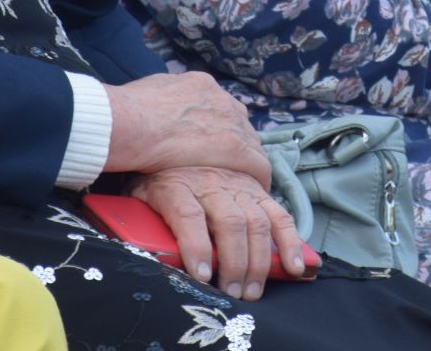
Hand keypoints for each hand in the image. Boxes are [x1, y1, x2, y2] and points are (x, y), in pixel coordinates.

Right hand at [104, 73, 270, 187]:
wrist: (130, 122)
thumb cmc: (128, 111)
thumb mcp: (148, 91)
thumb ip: (163, 97)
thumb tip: (159, 104)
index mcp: (200, 85)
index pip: (220, 108)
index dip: (219, 129)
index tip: (215, 143)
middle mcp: (220, 99)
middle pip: (239, 125)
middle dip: (236, 144)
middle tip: (229, 165)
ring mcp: (230, 122)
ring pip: (251, 144)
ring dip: (247, 162)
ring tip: (243, 182)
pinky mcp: (234, 148)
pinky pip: (258, 164)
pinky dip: (257, 177)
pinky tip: (254, 190)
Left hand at [131, 166, 306, 300]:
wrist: (176, 137)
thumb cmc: (154, 178)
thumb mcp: (138, 195)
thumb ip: (138, 219)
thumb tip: (140, 250)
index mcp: (176, 185)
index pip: (188, 216)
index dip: (196, 246)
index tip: (201, 276)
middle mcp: (211, 184)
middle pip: (229, 223)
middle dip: (234, 263)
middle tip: (232, 294)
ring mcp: (238, 186)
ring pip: (255, 222)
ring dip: (257, 260)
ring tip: (251, 291)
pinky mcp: (257, 190)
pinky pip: (279, 215)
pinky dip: (290, 241)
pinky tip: (292, 266)